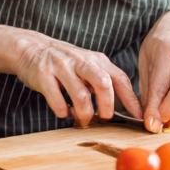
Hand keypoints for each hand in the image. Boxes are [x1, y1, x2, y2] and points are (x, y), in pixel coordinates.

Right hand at [13, 31, 141, 127]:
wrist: (31, 48)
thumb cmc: (65, 63)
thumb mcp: (88, 66)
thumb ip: (104, 81)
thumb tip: (125, 107)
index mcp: (96, 60)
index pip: (120, 79)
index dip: (131, 99)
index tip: (139, 116)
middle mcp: (81, 61)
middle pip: (104, 84)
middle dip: (107, 107)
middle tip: (104, 118)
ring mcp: (62, 67)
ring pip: (81, 95)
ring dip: (84, 114)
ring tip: (82, 120)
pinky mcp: (44, 75)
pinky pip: (58, 101)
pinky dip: (63, 112)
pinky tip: (64, 112)